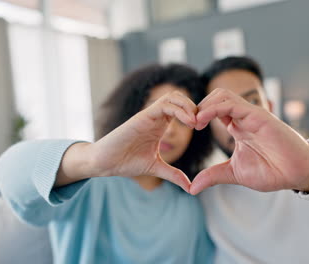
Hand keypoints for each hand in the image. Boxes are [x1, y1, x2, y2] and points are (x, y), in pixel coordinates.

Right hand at [58, 91, 196, 191]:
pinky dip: (180, 110)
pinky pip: (164, 104)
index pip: (182, 108)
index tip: (204, 129)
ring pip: (173, 97)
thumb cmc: (126, 162)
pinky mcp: (142, 116)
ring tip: (196, 123)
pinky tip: (189, 122)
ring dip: (189, 106)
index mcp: (160, 125)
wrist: (104, 162)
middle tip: (202, 124)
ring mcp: (149, 115)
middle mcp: (156, 117)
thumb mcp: (156, 168)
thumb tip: (191, 188)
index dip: (195, 114)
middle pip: (180, 98)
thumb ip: (174, 174)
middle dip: (195, 107)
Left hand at [189, 88, 308, 194]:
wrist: (297, 174)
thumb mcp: (234, 173)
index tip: (186, 129)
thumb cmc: (272, 171)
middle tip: (187, 124)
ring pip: (222, 95)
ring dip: (204, 105)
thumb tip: (192, 188)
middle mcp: (243, 118)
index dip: (197, 115)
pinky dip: (213, 108)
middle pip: (215, 97)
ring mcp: (251, 115)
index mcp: (237, 128)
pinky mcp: (259, 116)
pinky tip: (202, 120)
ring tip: (194, 122)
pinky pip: (232, 103)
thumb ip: (214, 175)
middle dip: (198, 106)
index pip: (213, 110)